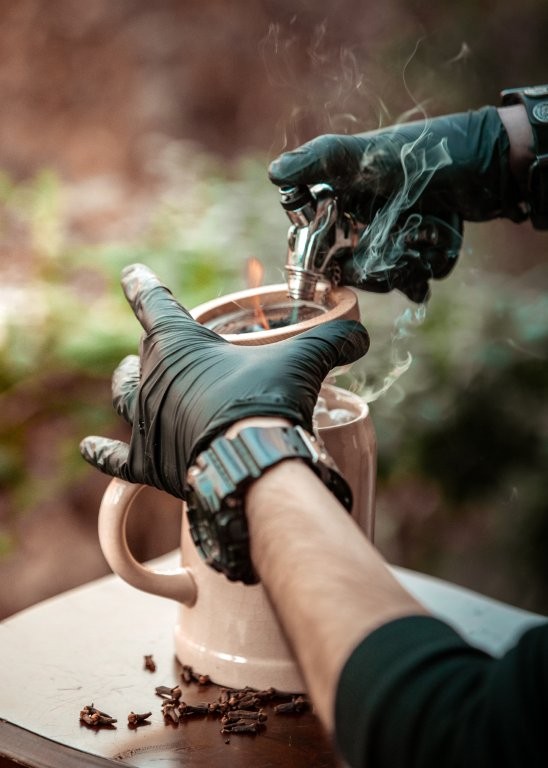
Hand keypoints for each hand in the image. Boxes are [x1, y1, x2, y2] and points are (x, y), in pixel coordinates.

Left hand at [80, 264, 369, 499]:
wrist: (253, 460)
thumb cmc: (269, 401)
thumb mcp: (303, 361)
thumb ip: (331, 339)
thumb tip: (360, 333)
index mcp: (179, 343)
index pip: (153, 302)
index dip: (141, 284)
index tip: (130, 271)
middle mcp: (154, 378)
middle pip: (140, 356)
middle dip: (147, 351)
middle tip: (156, 350)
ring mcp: (145, 420)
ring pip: (124, 397)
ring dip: (126, 387)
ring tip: (127, 382)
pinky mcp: (146, 462)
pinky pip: (115, 458)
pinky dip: (102, 454)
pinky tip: (89, 449)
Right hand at [270, 106, 524, 300]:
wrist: (485, 162)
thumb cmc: (418, 154)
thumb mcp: (361, 154)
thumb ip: (317, 161)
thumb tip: (273, 173)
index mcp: (342, 203)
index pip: (318, 246)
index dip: (324, 259)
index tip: (338, 262)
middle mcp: (365, 224)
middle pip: (352, 271)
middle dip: (370, 269)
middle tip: (389, 251)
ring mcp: (394, 239)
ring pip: (384, 279)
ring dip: (401, 267)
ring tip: (419, 239)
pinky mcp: (422, 251)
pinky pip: (417, 279)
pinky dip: (427, 269)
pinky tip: (435, 247)